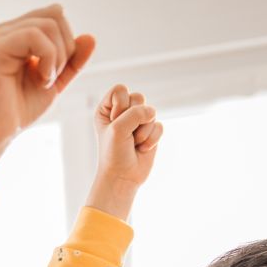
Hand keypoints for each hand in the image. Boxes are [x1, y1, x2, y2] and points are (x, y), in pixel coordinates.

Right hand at [0, 5, 95, 185]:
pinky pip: (34, 36)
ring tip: (46, 81)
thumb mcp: (55, 81)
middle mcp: (8, 30)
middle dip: (66, 47)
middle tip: (54, 77)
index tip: (57, 71)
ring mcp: (1, 36)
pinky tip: (42, 80)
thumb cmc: (19, 109)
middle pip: (55, 13)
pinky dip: (48, 59)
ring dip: (58, 56)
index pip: (55, 14)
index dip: (68, 41)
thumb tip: (91, 37)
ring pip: (49, 24)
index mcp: (19, 33)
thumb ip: (73, 61)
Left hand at [83, 84, 163, 220]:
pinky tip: (142, 149)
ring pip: (150, 112)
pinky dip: (151, 140)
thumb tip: (153, 113)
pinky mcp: (151, 131)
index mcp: (107, 107)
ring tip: (133, 143)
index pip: (120, 89)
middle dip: (132, 118)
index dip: (120, 106)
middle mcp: (123, 111)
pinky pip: (159, 126)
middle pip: (138, 98)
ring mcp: (138, 121)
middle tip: (124, 135)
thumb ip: (136, 113)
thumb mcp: (118, 128)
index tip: (114, 123)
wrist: (122, 177)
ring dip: (142, 132)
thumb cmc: (114, 153)